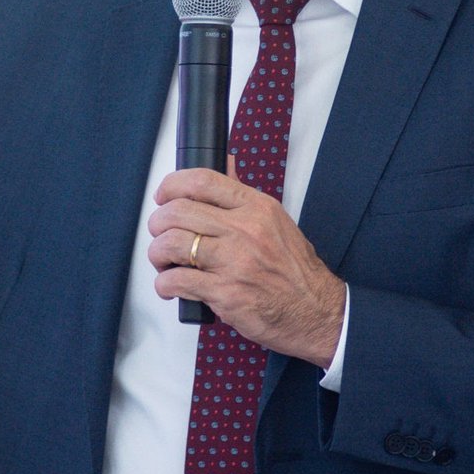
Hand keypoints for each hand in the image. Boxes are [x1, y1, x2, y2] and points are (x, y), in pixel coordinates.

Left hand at [148, 158, 345, 366]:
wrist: (316, 310)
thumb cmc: (294, 269)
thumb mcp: (275, 220)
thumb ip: (244, 195)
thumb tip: (226, 163)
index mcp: (256, 207)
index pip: (203, 180)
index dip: (172, 185)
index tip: (163, 196)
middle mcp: (244, 230)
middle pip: (178, 211)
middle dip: (158, 223)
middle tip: (160, 234)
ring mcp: (234, 262)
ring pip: (172, 244)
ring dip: (157, 253)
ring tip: (163, 261)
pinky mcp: (225, 294)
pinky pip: (177, 281)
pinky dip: (164, 284)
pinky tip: (171, 286)